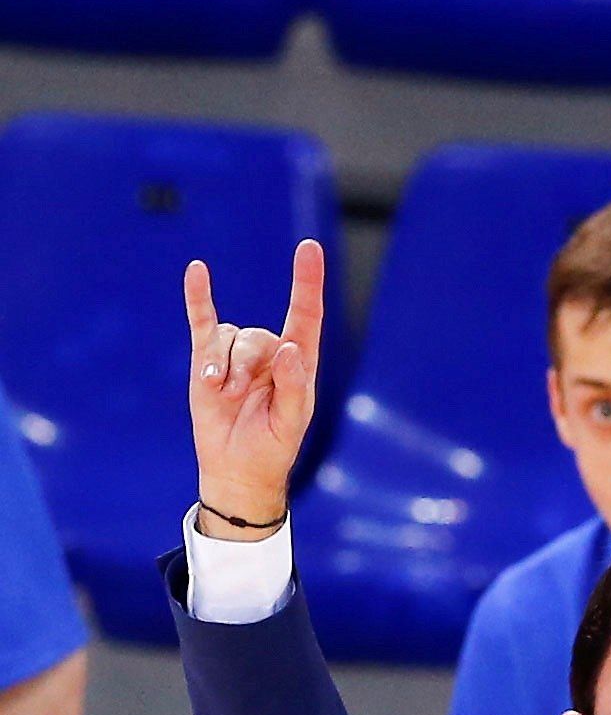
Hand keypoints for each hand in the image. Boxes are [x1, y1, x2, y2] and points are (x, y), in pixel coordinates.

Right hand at [188, 240, 323, 539]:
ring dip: (222, 366)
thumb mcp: (290, 423)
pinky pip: (202, 321)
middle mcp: (271, 352)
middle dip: (246, 365)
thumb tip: (290, 349)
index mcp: (298, 363)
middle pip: (258, 335)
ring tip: (223, 394)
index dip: (307, 282)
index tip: (309, 248)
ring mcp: (238, 354)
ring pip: (229, 337)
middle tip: (239, 395)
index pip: (306, 315)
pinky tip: (197, 271)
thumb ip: (293, 387)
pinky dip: (198, 297)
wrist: (235, 467)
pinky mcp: (208, 358)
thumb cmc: (271, 446)